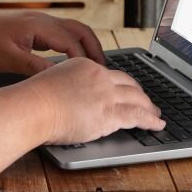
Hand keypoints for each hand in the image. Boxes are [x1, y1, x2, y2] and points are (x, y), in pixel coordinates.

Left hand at [0, 8, 106, 75]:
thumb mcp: (8, 59)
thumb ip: (34, 67)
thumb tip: (57, 78)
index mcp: (39, 27)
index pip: (72, 43)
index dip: (85, 61)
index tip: (95, 78)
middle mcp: (45, 20)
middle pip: (81, 31)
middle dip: (95, 49)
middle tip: (105, 71)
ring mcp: (42, 21)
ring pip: (75, 29)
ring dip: (88, 45)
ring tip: (97, 67)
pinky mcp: (38, 26)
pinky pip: (65, 32)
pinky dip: (77, 43)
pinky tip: (78, 60)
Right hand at [24, 57, 165, 145]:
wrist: (34, 107)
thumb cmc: (34, 100)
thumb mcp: (52, 82)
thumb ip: (67, 86)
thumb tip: (70, 98)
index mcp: (84, 66)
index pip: (111, 74)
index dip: (123, 84)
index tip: (128, 90)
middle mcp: (99, 76)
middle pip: (129, 84)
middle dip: (141, 94)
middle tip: (147, 102)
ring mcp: (107, 94)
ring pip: (137, 100)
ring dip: (150, 108)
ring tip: (156, 115)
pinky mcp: (111, 113)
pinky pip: (138, 116)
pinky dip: (151, 121)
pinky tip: (157, 125)